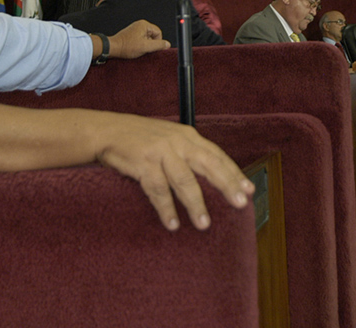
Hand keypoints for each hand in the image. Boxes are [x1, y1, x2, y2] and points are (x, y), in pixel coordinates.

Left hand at [93, 20, 169, 59]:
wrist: (113, 48)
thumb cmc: (126, 46)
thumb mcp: (145, 47)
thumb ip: (158, 45)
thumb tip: (167, 44)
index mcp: (144, 25)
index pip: (159, 33)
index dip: (157, 42)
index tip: (151, 48)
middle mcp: (140, 25)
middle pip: (153, 35)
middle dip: (150, 44)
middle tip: (143, 49)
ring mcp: (135, 29)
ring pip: (147, 38)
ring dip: (144, 45)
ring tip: (137, 49)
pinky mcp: (132, 34)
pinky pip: (141, 39)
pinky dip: (140, 45)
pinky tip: (134, 48)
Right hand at [94, 112, 254, 230]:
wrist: (106, 131)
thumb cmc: (139, 138)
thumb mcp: (168, 139)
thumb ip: (187, 153)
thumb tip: (210, 177)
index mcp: (187, 136)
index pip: (217, 155)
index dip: (234, 173)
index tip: (249, 190)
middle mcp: (178, 142)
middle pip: (208, 164)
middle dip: (226, 185)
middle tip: (240, 204)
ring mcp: (161, 151)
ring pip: (184, 180)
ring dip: (195, 203)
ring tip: (204, 224)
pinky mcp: (143, 162)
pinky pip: (158, 189)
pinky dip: (166, 208)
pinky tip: (172, 223)